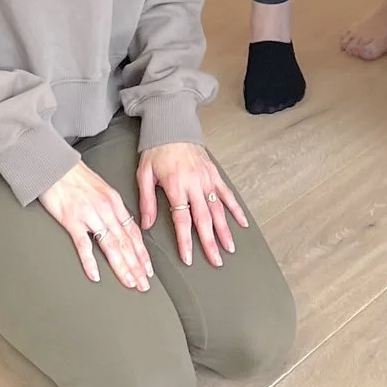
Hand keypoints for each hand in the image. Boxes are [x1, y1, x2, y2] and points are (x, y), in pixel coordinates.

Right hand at [37, 159, 152, 290]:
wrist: (55, 165)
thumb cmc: (75, 176)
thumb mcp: (101, 188)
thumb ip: (111, 207)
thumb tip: (119, 225)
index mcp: (114, 201)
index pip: (133, 232)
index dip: (142, 253)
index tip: (148, 269)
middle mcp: (106, 209)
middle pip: (126, 242)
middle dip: (137, 265)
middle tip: (144, 284)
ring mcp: (89, 215)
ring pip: (111, 245)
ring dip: (122, 266)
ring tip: (130, 282)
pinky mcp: (71, 220)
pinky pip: (83, 245)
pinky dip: (90, 262)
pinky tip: (96, 275)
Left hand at [138, 140, 248, 267]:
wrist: (172, 126)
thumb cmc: (156, 150)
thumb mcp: (144, 174)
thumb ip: (147, 201)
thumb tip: (147, 225)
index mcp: (175, 186)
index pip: (182, 220)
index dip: (185, 241)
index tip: (188, 258)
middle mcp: (194, 184)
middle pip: (204, 219)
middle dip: (210, 242)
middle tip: (216, 261)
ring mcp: (207, 179)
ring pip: (218, 209)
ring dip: (225, 230)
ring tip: (229, 248)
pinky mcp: (214, 174)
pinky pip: (227, 193)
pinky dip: (236, 208)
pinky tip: (242, 222)